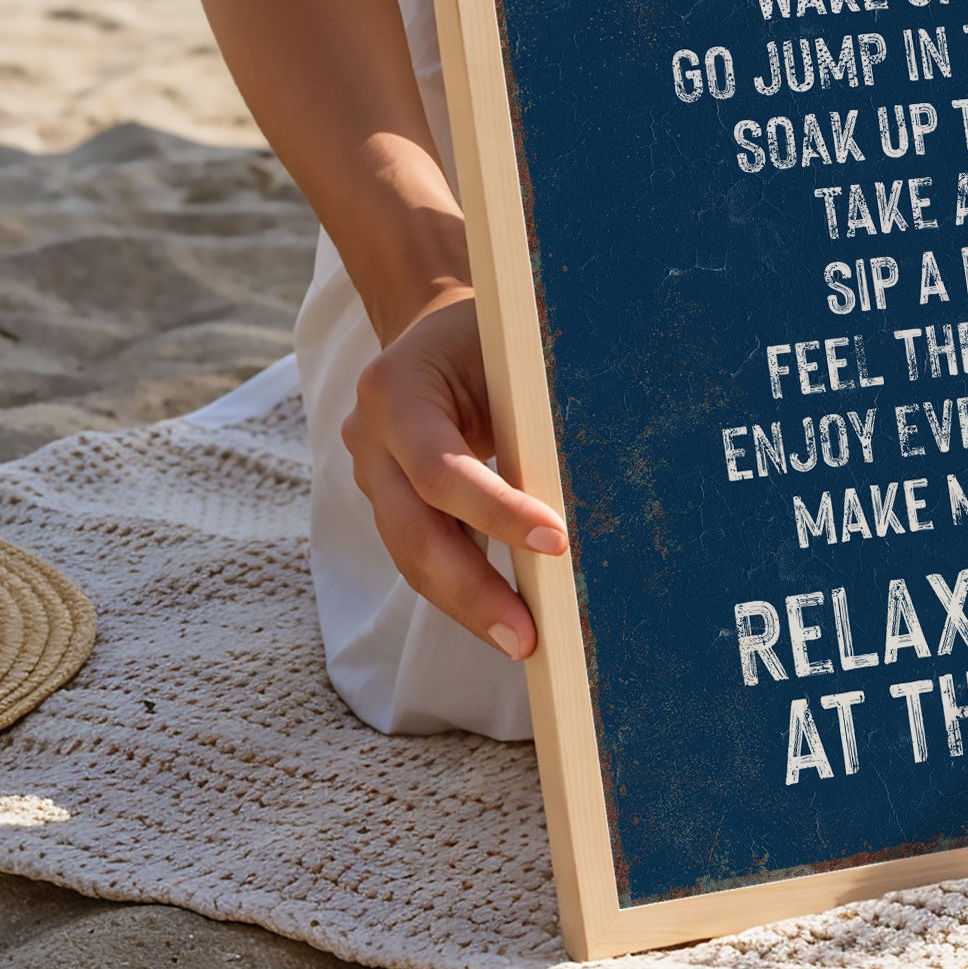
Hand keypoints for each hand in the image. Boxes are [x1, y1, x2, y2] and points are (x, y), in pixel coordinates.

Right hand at [340, 291, 567, 658]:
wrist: (439, 326)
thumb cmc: (491, 332)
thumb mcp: (511, 349)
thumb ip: (535, 407)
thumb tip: (597, 477)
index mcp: (395, 388)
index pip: (441, 470)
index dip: (496, 513)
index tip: (558, 542)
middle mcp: (370, 437)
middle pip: (414, 532)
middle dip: (472, 590)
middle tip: (526, 638)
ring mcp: (372, 474)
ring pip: (413, 556)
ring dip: (468, 603)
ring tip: (522, 642)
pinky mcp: (391, 501)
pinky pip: (425, 554)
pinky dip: (464, 589)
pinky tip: (505, 620)